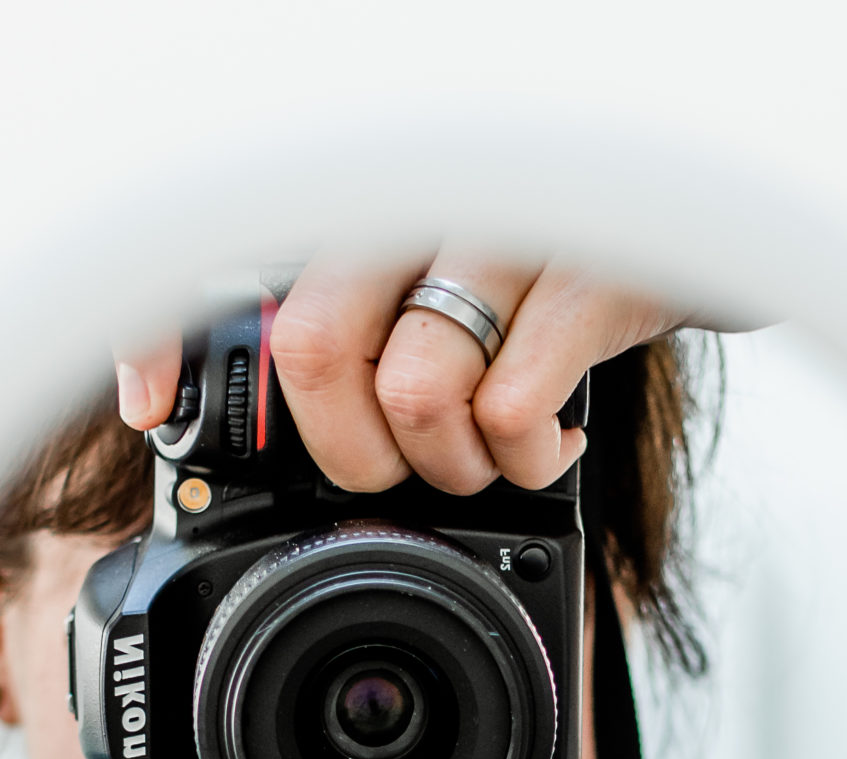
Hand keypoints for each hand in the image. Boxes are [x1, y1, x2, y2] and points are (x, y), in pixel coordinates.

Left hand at [116, 256, 681, 496]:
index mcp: (371, 200)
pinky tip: (548, 446)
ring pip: (416, 391)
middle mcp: (426, 199)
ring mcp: (507, 235)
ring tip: (490, 458)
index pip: (226, 248)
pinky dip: (522, 460)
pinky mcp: (590, 280)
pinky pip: (514, 409)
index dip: (160, 334)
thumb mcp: (443, 275)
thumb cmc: (555, 263)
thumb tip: (267, 418)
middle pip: (314, 348)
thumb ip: (359, 326)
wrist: (700, 211)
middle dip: (353, 454)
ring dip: (450, 466)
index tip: (145, 407)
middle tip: (404, 472)